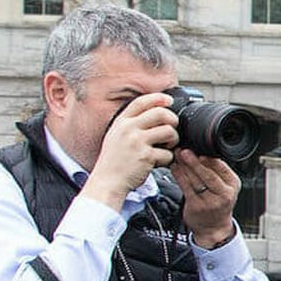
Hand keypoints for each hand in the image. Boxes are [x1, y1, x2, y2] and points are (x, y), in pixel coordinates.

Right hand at [83, 92, 176, 210]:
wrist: (107, 182)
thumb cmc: (113, 162)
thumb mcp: (116, 137)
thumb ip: (130, 125)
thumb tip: (151, 117)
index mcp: (121, 122)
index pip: (141, 102)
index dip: (157, 98)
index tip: (168, 100)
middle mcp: (128, 129)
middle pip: (160, 113)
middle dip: (172, 119)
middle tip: (173, 127)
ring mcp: (137, 142)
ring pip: (168, 131)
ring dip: (173, 140)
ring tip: (167, 147)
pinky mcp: (146, 157)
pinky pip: (168, 153)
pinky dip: (168, 159)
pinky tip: (160, 162)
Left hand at [169, 150, 238, 248]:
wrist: (213, 228)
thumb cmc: (218, 204)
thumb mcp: (225, 187)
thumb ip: (217, 171)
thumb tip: (200, 151)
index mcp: (233, 184)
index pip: (220, 166)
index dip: (207, 156)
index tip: (198, 148)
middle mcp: (224, 193)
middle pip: (207, 173)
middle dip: (193, 160)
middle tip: (184, 150)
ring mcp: (210, 201)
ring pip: (195, 178)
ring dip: (184, 165)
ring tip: (177, 156)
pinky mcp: (196, 205)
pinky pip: (185, 186)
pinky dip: (178, 175)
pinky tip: (174, 168)